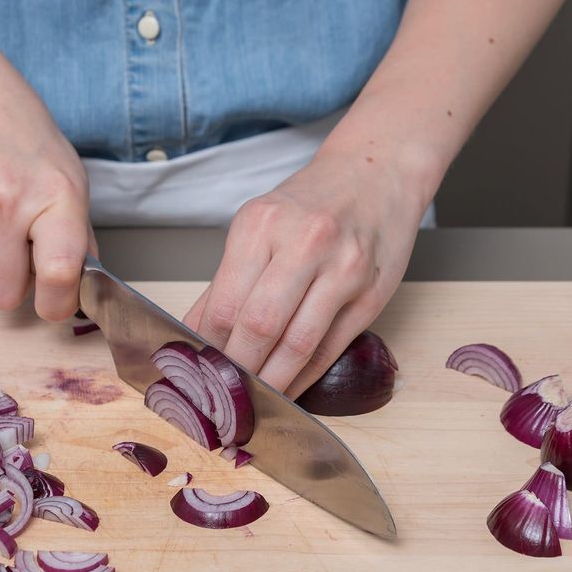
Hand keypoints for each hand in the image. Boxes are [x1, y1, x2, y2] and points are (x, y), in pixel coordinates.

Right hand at [0, 44, 93, 320]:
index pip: (59, 275)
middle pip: (4, 296)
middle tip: (20, 252)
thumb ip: (77, 233)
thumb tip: (83, 284)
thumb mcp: (67, 173)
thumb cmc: (17, 129)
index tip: (55, 301)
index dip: (58, 303)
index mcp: (54, 196)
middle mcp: (8, 205)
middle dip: (13, 285)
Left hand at [183, 139, 429, 396]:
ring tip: (252, 399)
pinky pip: (330, 349)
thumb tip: (193, 335)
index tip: (198, 372)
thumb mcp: (259, 226)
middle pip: (259, 326)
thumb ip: (226, 282)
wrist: (378, 172)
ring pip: (298, 345)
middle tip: (222, 394)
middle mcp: (305, 242)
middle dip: (237, 370)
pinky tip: (286, 386)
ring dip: (271, 381)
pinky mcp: (372, 294)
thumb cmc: (312, 202)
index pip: (224, 304)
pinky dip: (303, 375)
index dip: (208, 348)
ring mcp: (344, 269)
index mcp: (262, 224)